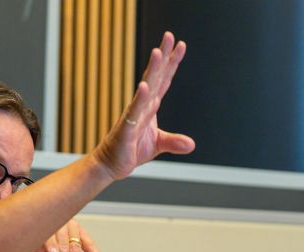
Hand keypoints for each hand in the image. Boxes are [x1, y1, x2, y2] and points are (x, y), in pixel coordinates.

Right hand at [93, 32, 195, 179]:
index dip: (172, 63)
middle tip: (169, 36)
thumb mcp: (159, 144)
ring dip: (152, 71)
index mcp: (150, 105)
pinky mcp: (127, 128)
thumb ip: (174, 142)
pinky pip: (134, 111)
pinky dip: (139, 99)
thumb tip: (191, 144)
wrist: (112, 164)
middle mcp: (142, 105)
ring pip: (145, 89)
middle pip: (155, 76)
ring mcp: (134, 114)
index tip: (180, 45)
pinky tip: (144, 86)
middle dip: (163, 56)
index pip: (164, 80)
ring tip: (158, 53)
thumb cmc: (132, 149)